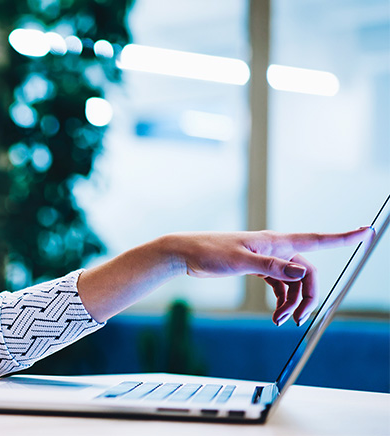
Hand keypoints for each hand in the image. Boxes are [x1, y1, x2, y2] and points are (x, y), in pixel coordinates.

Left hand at [167, 227, 372, 325]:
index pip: (317, 239)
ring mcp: (267, 259)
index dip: (343, 237)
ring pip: (293, 282)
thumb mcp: (240, 262)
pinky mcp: (257, 268)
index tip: (366, 231)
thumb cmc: (209, 252)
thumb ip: (272, 267)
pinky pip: (279, 285)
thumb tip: (303, 272)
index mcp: (275, 241)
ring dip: (292, 302)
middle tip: (299, 319)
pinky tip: (276, 314)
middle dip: (308, 296)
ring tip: (280, 321)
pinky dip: (281, 300)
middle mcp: (275, 248)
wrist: (185, 253)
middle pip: (306, 273)